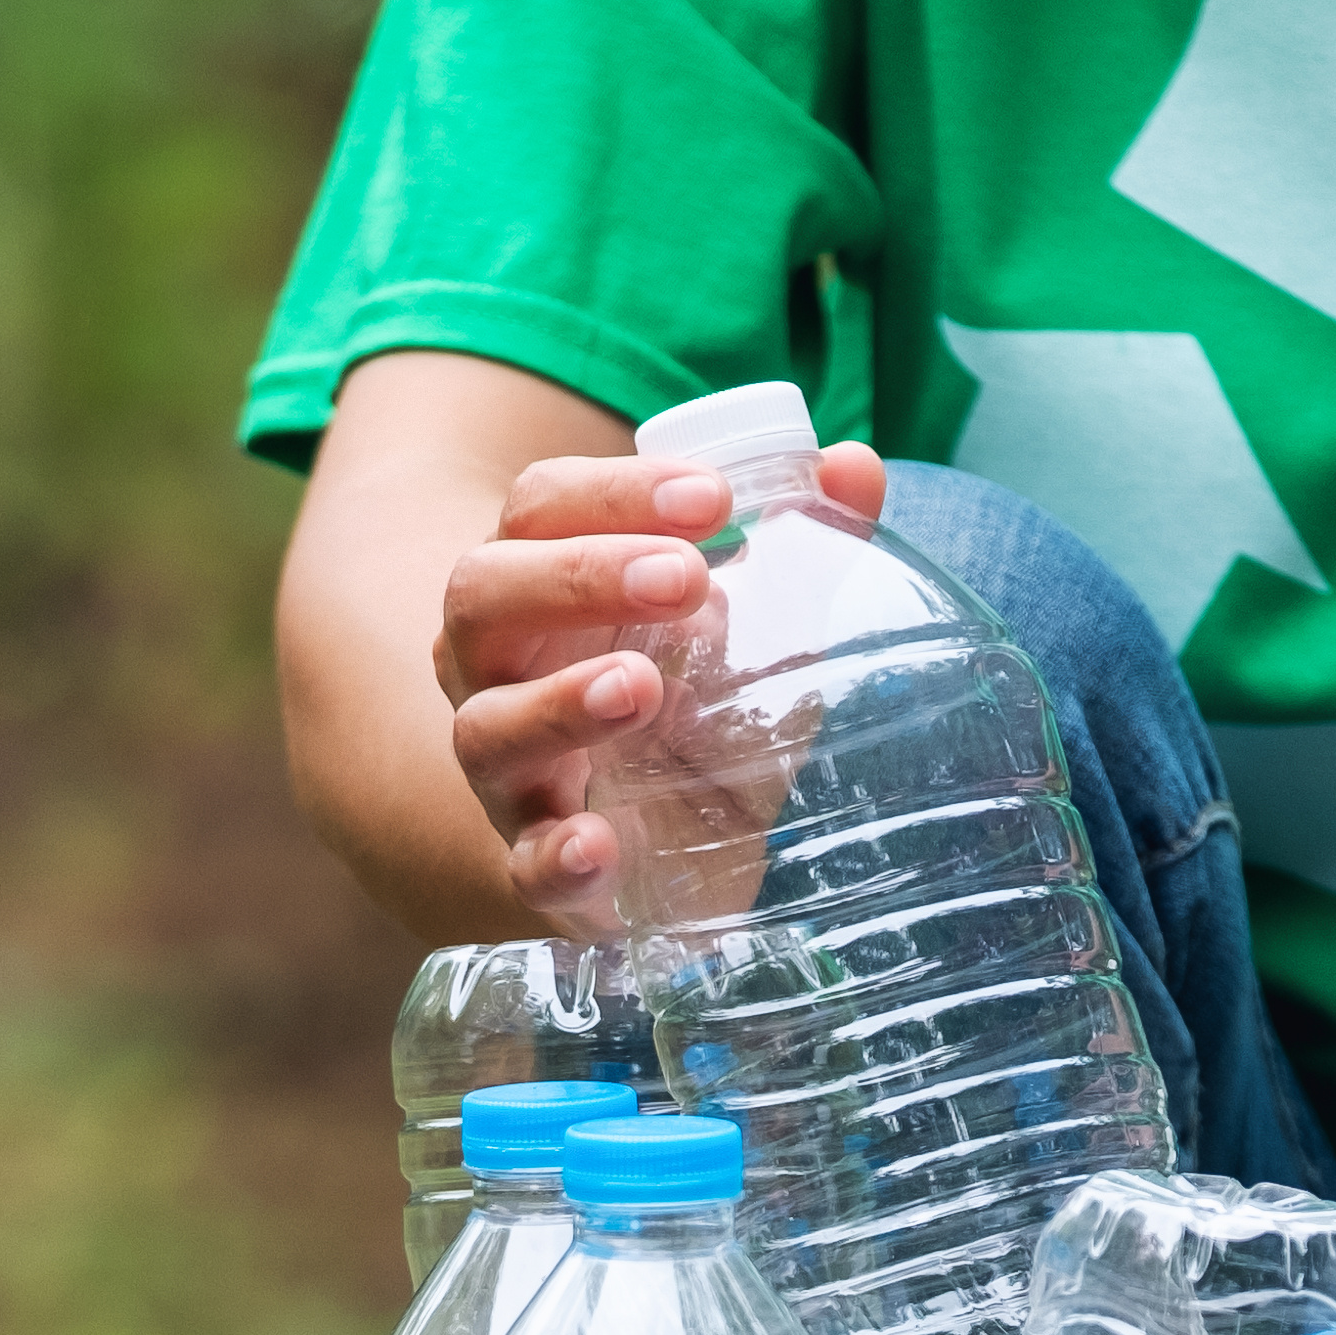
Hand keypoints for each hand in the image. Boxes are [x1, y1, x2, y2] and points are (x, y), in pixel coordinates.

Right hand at [437, 439, 887, 925]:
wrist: (665, 849)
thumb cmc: (692, 707)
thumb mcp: (751, 625)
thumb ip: (800, 545)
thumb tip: (852, 466)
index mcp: (541, 586)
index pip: (542, 506)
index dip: (613, 491)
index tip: (715, 498)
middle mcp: (498, 668)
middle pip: (483, 594)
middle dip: (579, 575)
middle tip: (685, 576)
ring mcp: (508, 771)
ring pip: (487, 727)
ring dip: (559, 702)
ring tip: (642, 686)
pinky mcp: (537, 867)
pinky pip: (522, 864)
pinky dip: (552, 856)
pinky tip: (597, 843)